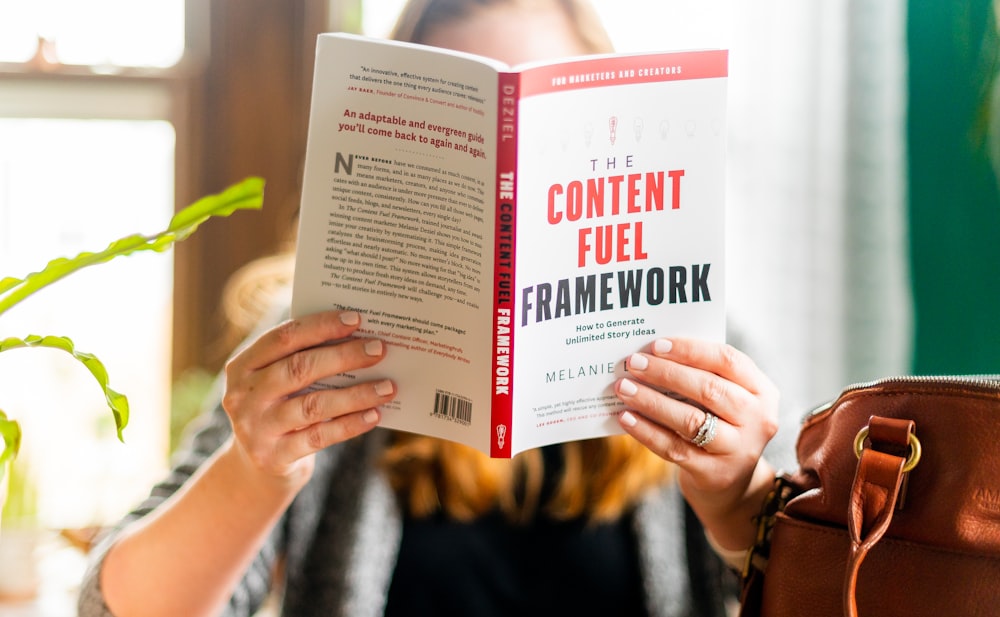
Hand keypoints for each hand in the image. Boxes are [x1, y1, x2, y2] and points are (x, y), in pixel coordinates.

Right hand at [221, 310, 395, 487]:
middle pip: (299, 368)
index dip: (320, 326)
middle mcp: (243, 396)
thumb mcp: (276, 383)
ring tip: (388, 386)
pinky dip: (350, 425)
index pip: (283, 337)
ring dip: (356, 394)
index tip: (356, 319)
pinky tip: (375, 415)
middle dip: (344, 356)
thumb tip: (359, 339)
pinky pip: (319, 437)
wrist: (255, 469)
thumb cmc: (279, 410)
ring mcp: (255, 428)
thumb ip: (302, 360)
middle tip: (378, 350)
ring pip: (313, 405)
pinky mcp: (273, 457)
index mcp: (242, 366)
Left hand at [615, 337, 778, 548]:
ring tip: (624, 388)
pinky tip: (625, 417)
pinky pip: (673, 448)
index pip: (728, 360)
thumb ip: (703, 375)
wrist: (731, 484)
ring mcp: (738, 449)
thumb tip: (653, 354)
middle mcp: (757, 420)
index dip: (691, 350)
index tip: (656, 345)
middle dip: (665, 373)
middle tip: (633, 364)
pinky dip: (646, 431)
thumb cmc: (721, 425)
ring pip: (690, 419)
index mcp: (762, 391)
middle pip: (708, 389)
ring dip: (651, 401)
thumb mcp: (727, 399)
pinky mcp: (714, 473)